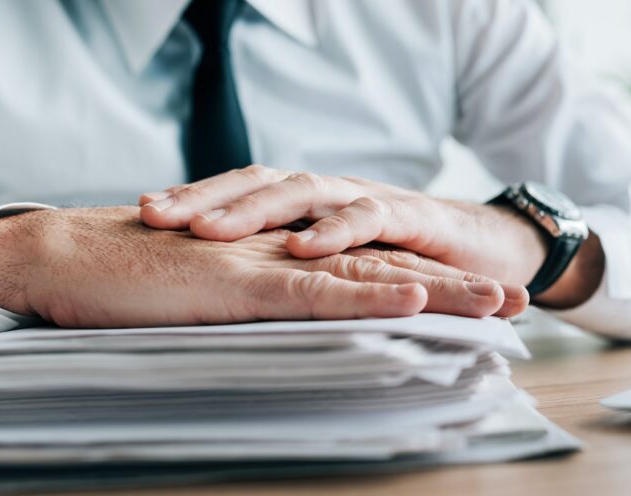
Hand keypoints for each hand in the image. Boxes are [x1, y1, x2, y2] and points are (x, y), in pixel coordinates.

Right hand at [0, 207, 526, 327]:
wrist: (67, 260)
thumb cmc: (131, 287)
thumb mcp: (209, 308)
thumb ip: (255, 321)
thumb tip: (294, 350)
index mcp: (283, 264)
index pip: (367, 275)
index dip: (426, 288)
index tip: (476, 306)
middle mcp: (287, 257)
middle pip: (386, 269)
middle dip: (455, 286)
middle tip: (515, 301)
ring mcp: (268, 266)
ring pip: (367, 275)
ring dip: (434, 288)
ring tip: (494, 302)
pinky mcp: (242, 283)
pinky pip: (316, 289)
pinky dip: (367, 295)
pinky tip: (413, 296)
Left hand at [138, 166, 602, 306]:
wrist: (488, 247)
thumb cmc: (405, 258)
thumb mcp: (342, 263)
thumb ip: (294, 265)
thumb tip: (227, 287)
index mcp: (310, 203)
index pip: (243, 189)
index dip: (196, 196)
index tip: (142, 211)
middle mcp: (331, 194)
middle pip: (260, 182)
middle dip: (206, 197)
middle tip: (154, 214)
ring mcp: (369, 200)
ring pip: (304, 191)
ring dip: (255, 209)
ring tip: (208, 229)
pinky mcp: (409, 219)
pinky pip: (367, 219)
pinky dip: (333, 231)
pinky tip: (301, 247)